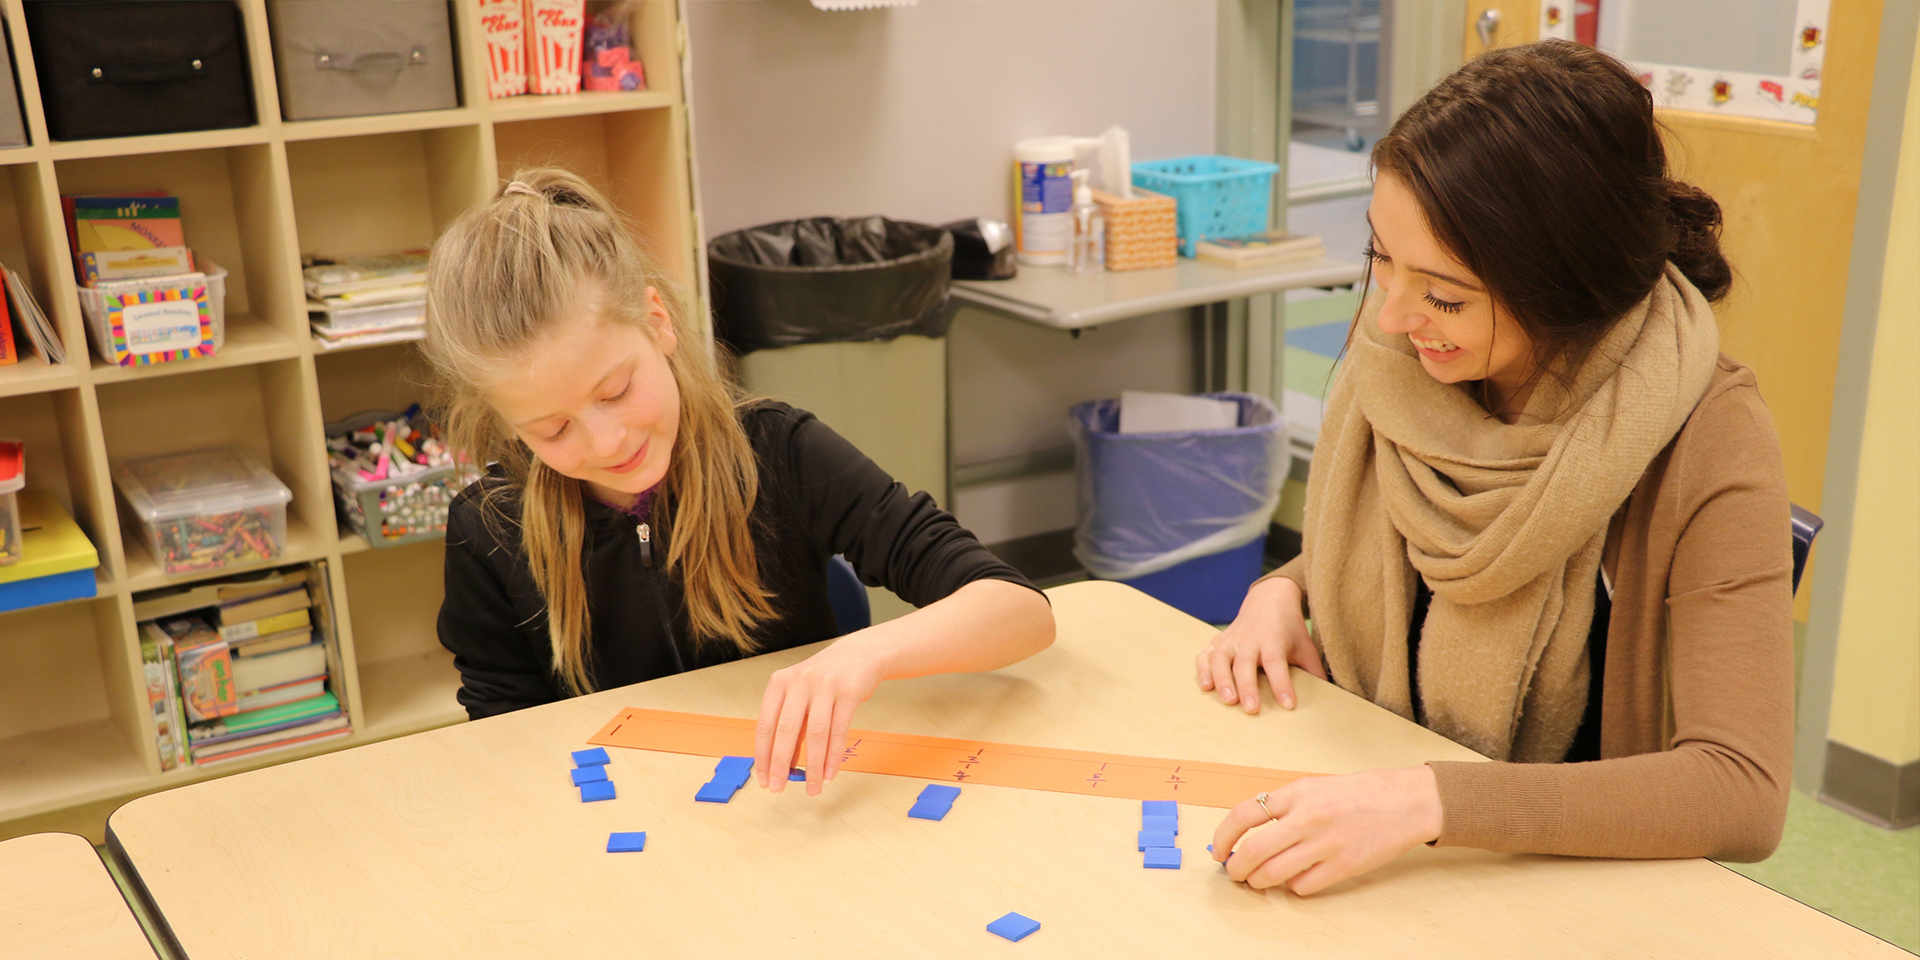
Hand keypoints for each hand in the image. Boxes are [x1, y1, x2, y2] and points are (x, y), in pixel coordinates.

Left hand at [754, 633, 888, 795]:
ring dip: (813, 766)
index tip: (764, 778)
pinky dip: (834, 756)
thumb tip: (783, 764)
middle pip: (786, 730)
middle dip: (781, 764)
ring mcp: (825, 686)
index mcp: (780, 683)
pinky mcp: (849, 692)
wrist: (859, 654)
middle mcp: (800, 682)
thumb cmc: (824, 680)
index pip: (766, 725)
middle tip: (779, 788)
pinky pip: (839, 730)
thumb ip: (791, 726)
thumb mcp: (800, 696)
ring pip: (816, 734)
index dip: (763, 755)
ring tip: (812, 788)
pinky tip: (830, 773)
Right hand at [1196, 576, 1325, 712]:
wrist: (1268, 599)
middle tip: (1251, 709)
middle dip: (1247, 686)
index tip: (1288, 705)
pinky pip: (1205, 656)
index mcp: (1273, 639)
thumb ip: (1313, 669)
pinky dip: (1203, 671)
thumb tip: (1330, 695)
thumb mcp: (1304, 645)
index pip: (1276, 663)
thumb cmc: (1288, 628)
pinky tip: (1206, 687)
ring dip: (1222, 679)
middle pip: (1245, 663)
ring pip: (1221, 659)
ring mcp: (1231, 640)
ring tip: (1228, 701)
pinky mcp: (1218, 642)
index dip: (1282, 684)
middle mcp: (1249, 639)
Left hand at [1210, 766, 1442, 894]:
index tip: (1218, 850)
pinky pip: (1302, 886)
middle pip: (1252, 852)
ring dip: (1258, 881)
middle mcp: (1307, 818)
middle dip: (1236, 868)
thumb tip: (1248, 829)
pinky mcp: (1343, 867)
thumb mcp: (1315, 785)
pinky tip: (1297, 877)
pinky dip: (1292, 886)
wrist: (1406, 801)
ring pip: (1273, 874)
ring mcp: (1325, 845)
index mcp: (1297, 793)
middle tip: (1234, 872)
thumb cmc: (1360, 792)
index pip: (1243, 816)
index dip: (1222, 837)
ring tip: (1259, 879)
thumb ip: (1284, 804)